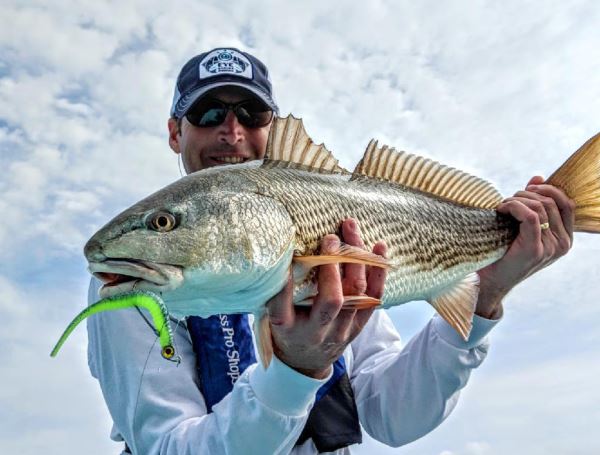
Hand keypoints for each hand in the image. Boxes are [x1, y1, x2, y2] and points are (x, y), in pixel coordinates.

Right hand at [266, 219, 386, 378]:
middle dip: (332, 266)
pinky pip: (374, 298)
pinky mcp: (358, 326)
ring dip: (356, 258)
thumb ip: (275, 293)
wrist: (304, 363)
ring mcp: (341, 330)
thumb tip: (280, 253)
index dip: (285, 284)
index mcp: (287, 329)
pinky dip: (378, 272)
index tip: (289, 257)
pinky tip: (378, 248)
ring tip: (351, 229)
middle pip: (331, 300)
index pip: (282, 307)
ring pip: (356, 294)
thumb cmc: (285, 331)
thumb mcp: (271, 316)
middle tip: (329, 238)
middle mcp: (316, 331)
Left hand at [476, 175, 575, 318]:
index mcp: (565, 238)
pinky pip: (531, 216)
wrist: (490, 280)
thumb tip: (538, 177)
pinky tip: (501, 210)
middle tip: (508, 200)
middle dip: (527, 194)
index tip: (528, 187)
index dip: (548, 189)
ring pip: (540, 207)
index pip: (567, 203)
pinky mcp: (535, 249)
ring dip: (517, 199)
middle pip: (551, 202)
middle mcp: (563, 244)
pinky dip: (514, 207)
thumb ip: (533, 203)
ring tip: (502, 206)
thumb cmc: (503, 251)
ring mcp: (551, 248)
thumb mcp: (522, 226)